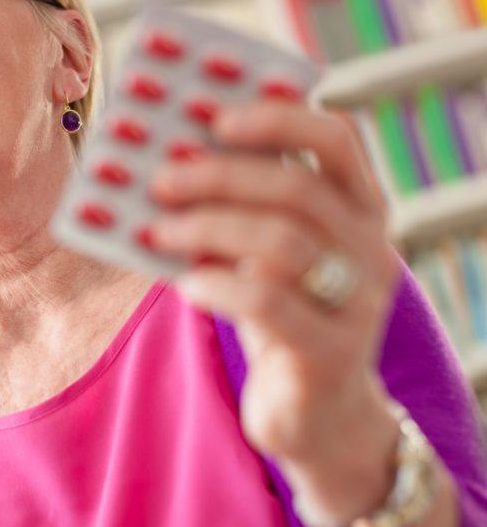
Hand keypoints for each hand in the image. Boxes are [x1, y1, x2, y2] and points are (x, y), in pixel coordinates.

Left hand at [146, 101, 405, 520]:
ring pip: (282, 242)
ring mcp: (356, 302)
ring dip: (208, 228)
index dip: (279, 116)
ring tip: (156, 228)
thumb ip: (236, 208)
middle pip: (298, 188)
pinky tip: (182, 283)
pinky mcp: (329, 352)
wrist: (314, 415)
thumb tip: (161, 156)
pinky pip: (268, 302)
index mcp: (360, 207)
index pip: (338, 139)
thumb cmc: (277, 313)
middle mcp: (370, 247)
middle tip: (160, 175)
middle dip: (221, 175)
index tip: (217, 110)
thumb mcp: (263, 253)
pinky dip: (217, 283)